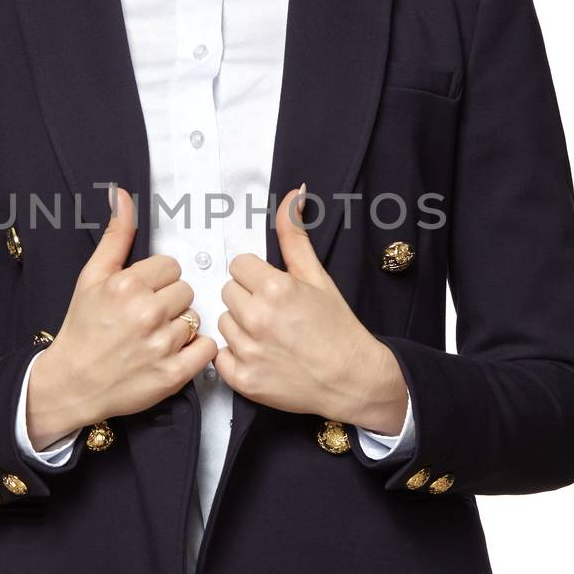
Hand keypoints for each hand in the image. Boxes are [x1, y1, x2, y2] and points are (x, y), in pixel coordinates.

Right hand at [25, 185, 218, 446]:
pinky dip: (195, 350)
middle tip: (146, 318)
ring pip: (196, 319)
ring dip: (180, 327)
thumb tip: (123, 195)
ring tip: (154, 338)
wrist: (72, 383)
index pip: (171, 266)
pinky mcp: (173, 374)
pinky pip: (207, 348)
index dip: (157, 280)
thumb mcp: (91, 277)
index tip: (141, 295)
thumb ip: (115, 236)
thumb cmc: (82, 328)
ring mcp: (162, 345)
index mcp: (128, 285)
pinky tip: (172, 352)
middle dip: (169, 302)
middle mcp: (147, 313)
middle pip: (186, 291)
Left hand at [214, 184, 408, 430]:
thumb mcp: (318, 277)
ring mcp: (249, 352)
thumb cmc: (337, 327)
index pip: (239, 265)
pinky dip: (236, 358)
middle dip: (248, 299)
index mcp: (276, 288)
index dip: (257, 276)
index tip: (273, 289)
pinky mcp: (243, 380)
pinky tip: (261, 356)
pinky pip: (220, 357)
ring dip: (241, 327)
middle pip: (228, 292)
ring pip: (224, 322)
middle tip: (274, 313)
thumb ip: (296, 236)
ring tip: (270, 336)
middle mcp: (258, 319)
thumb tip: (294, 194)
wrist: (353, 379)